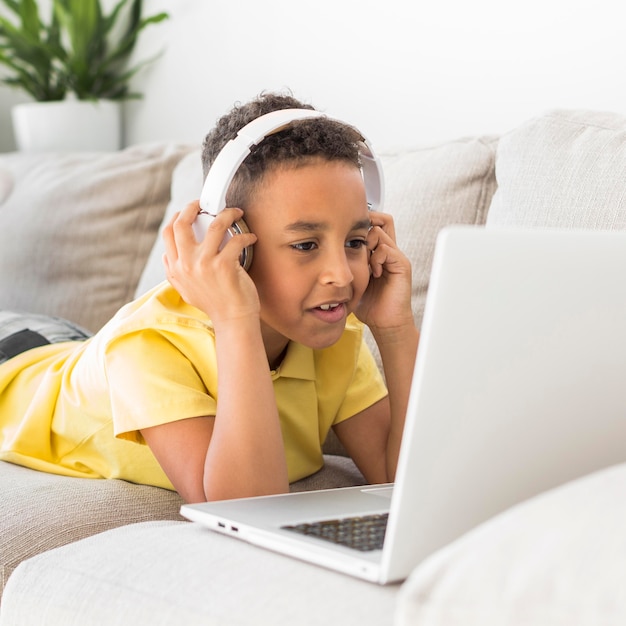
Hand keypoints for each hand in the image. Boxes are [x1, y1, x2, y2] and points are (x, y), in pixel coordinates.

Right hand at [162, 201, 259, 324]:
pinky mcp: (224, 266)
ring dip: (227, 214)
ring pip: (214, 225)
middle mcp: (186, 265)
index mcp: (176, 269)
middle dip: (195, 207)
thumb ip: (175, 271)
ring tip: (236, 213)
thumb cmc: (215, 304)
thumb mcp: (185, 289)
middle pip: (182, 224)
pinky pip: (236, 239)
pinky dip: (246, 235)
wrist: (232, 321)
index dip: (178, 215)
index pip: (168, 233)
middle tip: (208, 204)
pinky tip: (250, 237)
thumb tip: (167, 253)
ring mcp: (204, 265)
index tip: (190, 210)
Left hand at [355, 211, 413, 336]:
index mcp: (379, 254)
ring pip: (380, 231)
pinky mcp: (402, 265)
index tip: (345, 236)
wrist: (385, 323)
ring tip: (365, 263)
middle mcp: (390, 251)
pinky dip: (376, 258)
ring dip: (367, 243)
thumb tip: (328, 255)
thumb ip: (347, 266)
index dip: (360, 225)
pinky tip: (374, 273)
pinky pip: (386, 249)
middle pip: (382, 219)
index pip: (374, 225)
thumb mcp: (353, 280)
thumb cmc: (369, 305)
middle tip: (354, 244)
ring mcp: (397, 256)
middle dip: (364, 226)